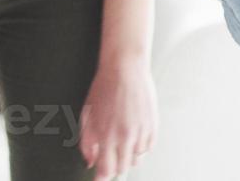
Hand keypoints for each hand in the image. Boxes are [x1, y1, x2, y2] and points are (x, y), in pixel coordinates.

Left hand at [78, 55, 156, 179]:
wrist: (125, 70)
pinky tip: (131, 136)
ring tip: (119, 142)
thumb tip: (89, 162)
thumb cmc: (103, 89)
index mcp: (106, 134)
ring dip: (126, 157)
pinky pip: (147, 149)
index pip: (106, 169)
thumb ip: (86, 141)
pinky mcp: (153, 128)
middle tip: (108, 159)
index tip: (98, 178)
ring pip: (136, 160)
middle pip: (122, 168)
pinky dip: (139, 148)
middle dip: (114, 167)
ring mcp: (141, 133)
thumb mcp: (87, 114)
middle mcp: (125, 137)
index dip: (102, 176)